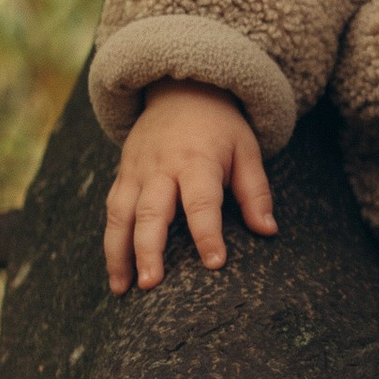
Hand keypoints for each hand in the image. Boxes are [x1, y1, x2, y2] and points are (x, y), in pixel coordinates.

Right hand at [104, 82, 275, 292]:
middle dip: (148, 249)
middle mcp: (161, 168)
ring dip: (118, 253)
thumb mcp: (246, 149)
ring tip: (122, 288)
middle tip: (151, 284)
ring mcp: (136, 171)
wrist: (180, 89)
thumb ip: (255, 192)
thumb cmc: (219, 126)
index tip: (215, 263)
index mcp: (197, 161)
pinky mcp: (122, 175)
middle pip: (151, 211)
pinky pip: (112, 209)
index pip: (202, 202)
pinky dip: (110, 241)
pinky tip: (116, 271)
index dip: (208, 233)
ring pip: (121, 214)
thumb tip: (268, 231)